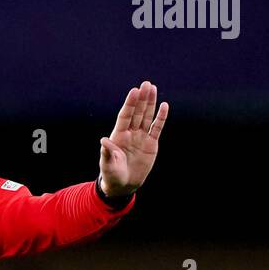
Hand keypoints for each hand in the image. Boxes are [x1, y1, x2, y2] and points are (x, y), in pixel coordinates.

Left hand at [99, 81, 168, 198]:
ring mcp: (141, 137)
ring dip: (150, 103)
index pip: (125, 116)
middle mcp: (130, 133)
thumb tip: (104, 141)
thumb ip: (108, 152)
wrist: (123, 185)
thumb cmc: (112, 174)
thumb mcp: (108, 165)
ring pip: (147, 117)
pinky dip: (161, 118)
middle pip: (137, 113)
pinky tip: (164, 106)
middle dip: (141, 99)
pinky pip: (157, 128)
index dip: (130, 104)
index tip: (134, 91)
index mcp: (118, 135)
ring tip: (153, 88)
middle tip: (146, 84)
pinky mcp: (151, 144)